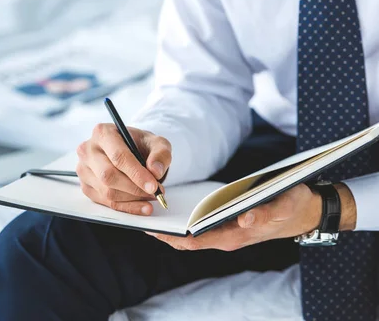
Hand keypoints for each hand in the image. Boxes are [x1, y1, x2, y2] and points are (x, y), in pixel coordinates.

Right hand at [76, 124, 171, 214]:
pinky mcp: (86, 186)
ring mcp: (84, 170)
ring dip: (133, 198)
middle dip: (134, 188)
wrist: (130, 151)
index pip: (118, 156)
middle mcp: (88, 150)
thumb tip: (155, 170)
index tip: (153, 186)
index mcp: (103, 133)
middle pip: (108, 176)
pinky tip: (142, 205)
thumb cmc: (140, 145)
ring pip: (107, 191)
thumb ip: (161, 154)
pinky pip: (106, 202)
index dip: (136, 174)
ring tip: (151, 196)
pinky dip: (127, 207)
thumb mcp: (156, 142)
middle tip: (155, 192)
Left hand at [148, 183, 337, 250]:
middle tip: (141, 221)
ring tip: (149, 214)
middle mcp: (228, 238)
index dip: (173, 237)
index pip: (197, 241)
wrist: (304, 212)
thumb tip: (246, 217)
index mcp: (237, 235)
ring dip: (171, 228)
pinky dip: (183, 222)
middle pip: (189, 241)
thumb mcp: (286, 205)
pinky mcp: (227, 226)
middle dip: (165, 234)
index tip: (152, 229)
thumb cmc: (293, 205)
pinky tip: (171, 210)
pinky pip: (200, 228)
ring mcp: (227, 234)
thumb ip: (268, 212)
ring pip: (193, 236)